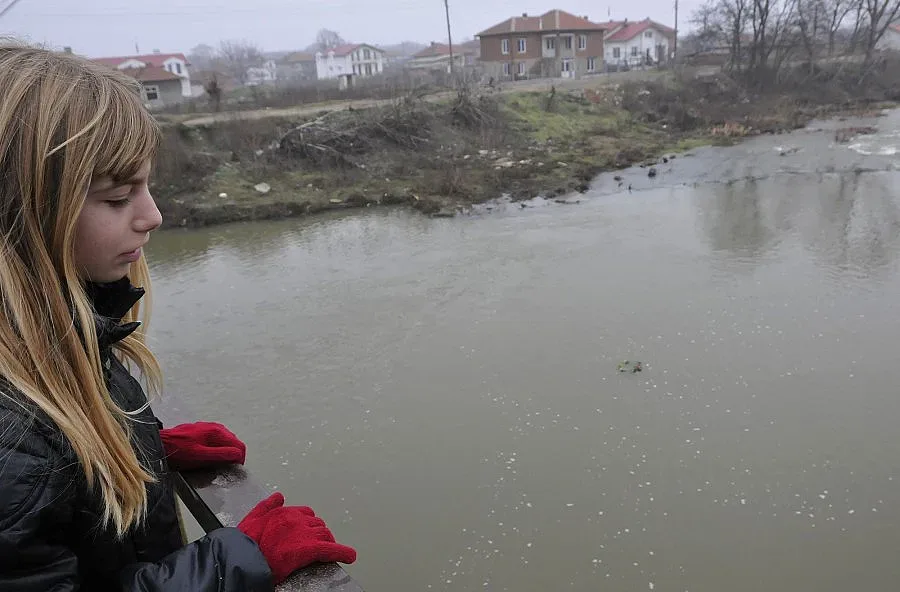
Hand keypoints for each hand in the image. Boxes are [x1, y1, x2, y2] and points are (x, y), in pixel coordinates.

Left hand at [158, 422, 245, 470]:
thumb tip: (238, 456)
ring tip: (218, 463)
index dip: (240, 459)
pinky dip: (217, 448)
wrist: (160, 443)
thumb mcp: (200, 456)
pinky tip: (209, 455)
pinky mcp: (202, 431)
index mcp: (217, 432)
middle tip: (227, 467)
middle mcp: (215, 427)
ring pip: (226, 441)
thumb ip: (220, 455)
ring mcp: (208, 428)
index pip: (239, 445)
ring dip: (225, 452)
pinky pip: (216, 440)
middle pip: (234, 442)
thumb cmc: (178, 451)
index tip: (235, 468)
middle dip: (233, 455)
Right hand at [238, 493, 356, 583]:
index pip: (306, 514)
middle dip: (318, 534)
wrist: (242, 560)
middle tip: (319, 545)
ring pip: (325, 534)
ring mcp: (304, 534)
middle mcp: (296, 520)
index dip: (308, 525)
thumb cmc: (245, 543)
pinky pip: (331, 549)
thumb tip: (279, 496)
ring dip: (328, 542)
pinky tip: (350, 556)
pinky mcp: (309, 549)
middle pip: (317, 524)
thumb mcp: (251, 519)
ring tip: (329, 551)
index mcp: (283, 512)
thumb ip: (266, 506)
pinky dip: (343, 552)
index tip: (308, 533)